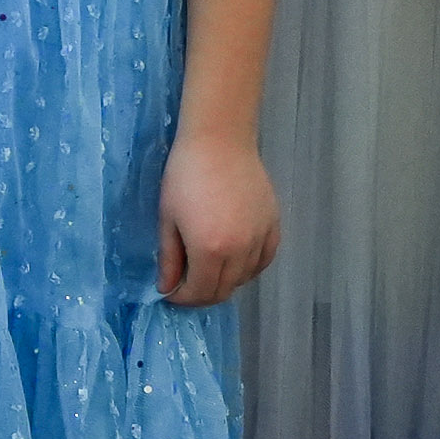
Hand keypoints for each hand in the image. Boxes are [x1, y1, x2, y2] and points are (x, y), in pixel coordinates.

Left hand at [155, 126, 278, 307]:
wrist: (219, 140)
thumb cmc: (185, 175)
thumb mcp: (168, 218)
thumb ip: (169, 258)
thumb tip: (166, 288)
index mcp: (210, 250)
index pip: (200, 292)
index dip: (183, 298)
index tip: (170, 292)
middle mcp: (239, 250)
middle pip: (224, 290)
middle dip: (202, 295)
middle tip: (187, 285)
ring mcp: (260, 238)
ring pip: (245, 278)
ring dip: (225, 281)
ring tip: (208, 270)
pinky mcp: (273, 224)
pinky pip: (264, 259)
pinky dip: (249, 268)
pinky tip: (235, 261)